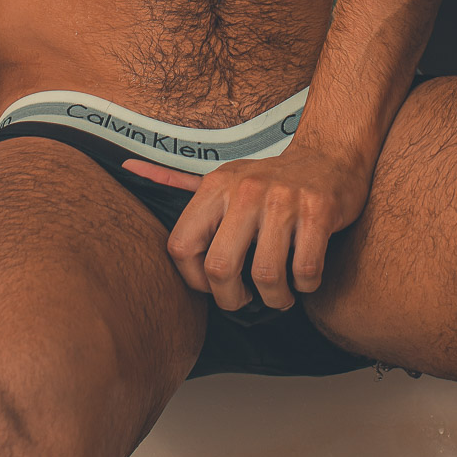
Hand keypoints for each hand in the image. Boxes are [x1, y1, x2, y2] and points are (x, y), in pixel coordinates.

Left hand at [121, 145, 371, 312]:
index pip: (181, 249)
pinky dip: (306, 286)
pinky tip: (304, 276)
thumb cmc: (269, 180)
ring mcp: (283, 199)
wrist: (329, 155)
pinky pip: (306, 271)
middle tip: (247, 300)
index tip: (214, 284)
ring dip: (276, 298)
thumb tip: (128, 166)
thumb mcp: (221, 177)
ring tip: (280, 293)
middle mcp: (246, 190)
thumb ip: (175, 179)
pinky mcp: (318, 210)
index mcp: (215, 185)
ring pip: (267, 276)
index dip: (195, 281)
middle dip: (234, 300)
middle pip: (222, 269)